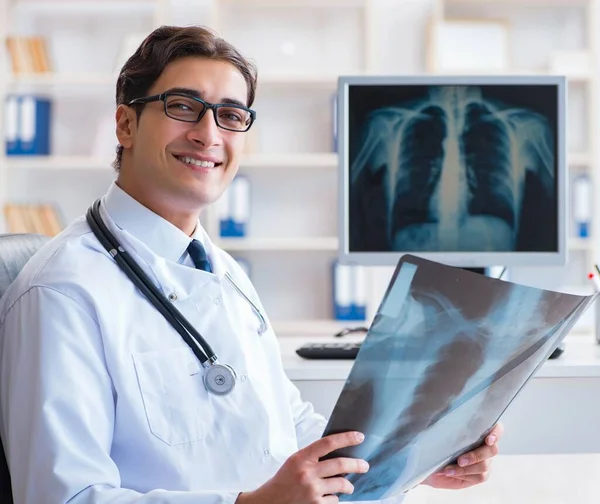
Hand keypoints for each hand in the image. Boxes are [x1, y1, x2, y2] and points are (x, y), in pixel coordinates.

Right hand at [235, 431, 368, 503]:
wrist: (269, 502)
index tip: (359, 437)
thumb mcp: (294, 462)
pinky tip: (327, 497)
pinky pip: (334, 500)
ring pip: (341, 485)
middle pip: (340, 465)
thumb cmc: (283, 481)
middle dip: (357, 465)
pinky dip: (334, 498)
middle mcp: (307, 473)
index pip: (328, 443)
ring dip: (348, 486)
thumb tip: (338, 453)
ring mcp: (312, 491)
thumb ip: (313, 457)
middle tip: (364, 465)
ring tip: (348, 486)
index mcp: (301, 458)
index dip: (346, 438)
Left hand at [421, 423, 503, 489]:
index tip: (488, 440)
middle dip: (475, 456)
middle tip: (460, 460)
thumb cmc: (436, 442)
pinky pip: (478, 476)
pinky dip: (462, 474)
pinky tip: (449, 472)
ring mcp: (485, 461)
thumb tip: (447, 418)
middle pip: (492, 450)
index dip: (496, 434)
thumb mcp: (440, 431)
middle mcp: (485, 446)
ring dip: (466, 468)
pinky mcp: (480, 474)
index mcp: (479, 430)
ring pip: (484, 465)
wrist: (429, 461)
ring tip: (448, 469)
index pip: (497, 429)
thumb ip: (448, 425)